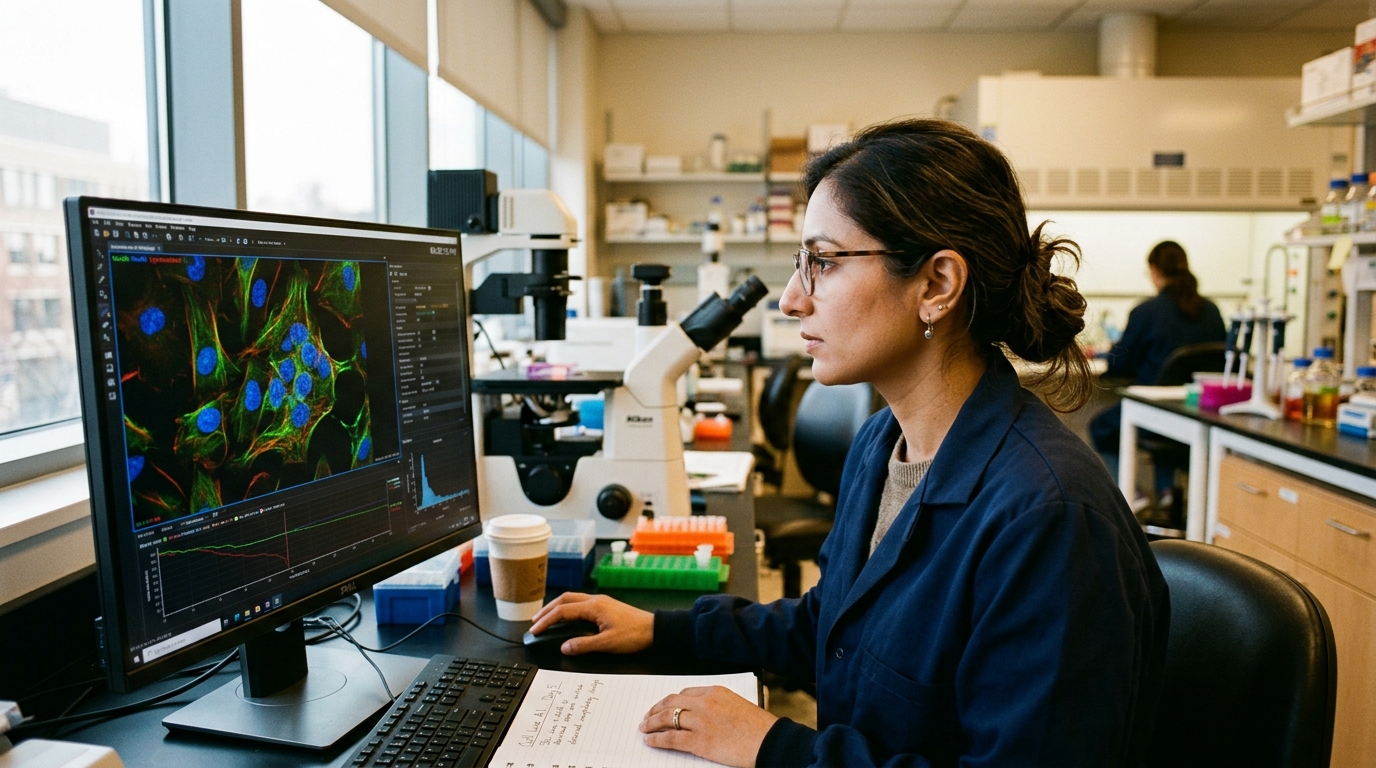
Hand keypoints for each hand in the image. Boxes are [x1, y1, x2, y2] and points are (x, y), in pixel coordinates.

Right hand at [528, 592, 653, 654]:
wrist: (655, 630)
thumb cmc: (635, 635)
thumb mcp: (608, 644)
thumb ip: (584, 645)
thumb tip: (564, 647)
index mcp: (593, 607)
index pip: (562, 612)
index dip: (546, 621)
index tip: (534, 630)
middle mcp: (595, 600)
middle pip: (564, 600)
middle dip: (547, 610)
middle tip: (534, 621)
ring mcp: (601, 602)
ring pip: (572, 599)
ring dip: (557, 607)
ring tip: (546, 618)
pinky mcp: (605, 606)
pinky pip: (580, 603)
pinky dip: (568, 608)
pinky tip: (566, 617)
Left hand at [640, 686, 777, 767]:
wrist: (769, 741)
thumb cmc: (760, 728)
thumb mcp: (738, 705)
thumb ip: (719, 706)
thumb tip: (704, 715)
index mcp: (716, 692)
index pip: (686, 693)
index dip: (672, 701)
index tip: (665, 706)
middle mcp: (705, 703)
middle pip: (672, 702)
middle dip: (656, 709)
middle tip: (648, 716)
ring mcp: (700, 721)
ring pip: (667, 718)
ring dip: (652, 723)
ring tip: (644, 728)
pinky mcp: (699, 741)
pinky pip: (670, 738)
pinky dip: (657, 739)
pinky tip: (650, 740)